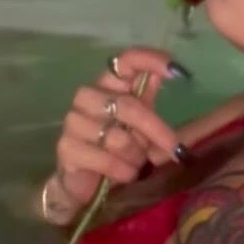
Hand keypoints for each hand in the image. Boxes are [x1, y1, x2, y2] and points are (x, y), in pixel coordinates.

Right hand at [49, 47, 189, 215]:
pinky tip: (124, 174)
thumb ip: (153, 98)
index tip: (177, 72)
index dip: (150, 60)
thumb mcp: (143, 124)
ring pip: (119, 138)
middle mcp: (88, 95)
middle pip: (129, 106)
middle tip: (173, 149)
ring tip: (135, 163)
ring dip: (136, 156)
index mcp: (109, 83)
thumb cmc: (120, 148)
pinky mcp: (65, 147)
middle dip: (155, 131)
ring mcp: (73, 120)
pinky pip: (106, 159)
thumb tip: (178, 72)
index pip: (126, 60)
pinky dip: (123, 170)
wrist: (87, 183)